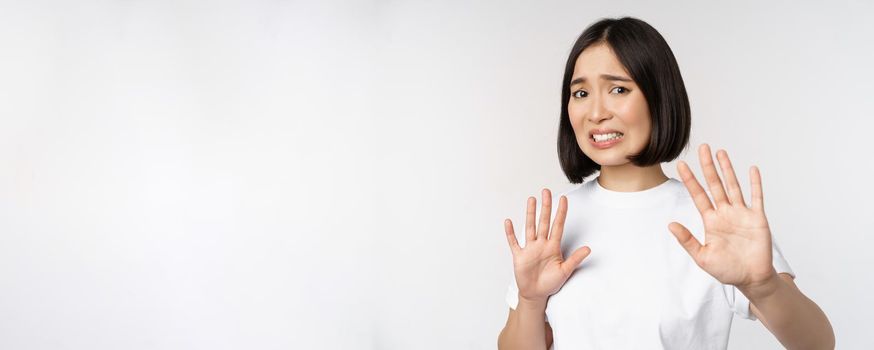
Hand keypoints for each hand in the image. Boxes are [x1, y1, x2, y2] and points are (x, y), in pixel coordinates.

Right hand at [504, 189, 591, 303]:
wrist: (536, 294)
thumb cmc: (551, 283)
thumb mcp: (565, 271)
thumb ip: (575, 259)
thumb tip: (589, 248)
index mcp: (553, 246)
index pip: (558, 225)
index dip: (561, 212)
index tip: (563, 198)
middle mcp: (541, 244)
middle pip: (544, 221)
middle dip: (545, 207)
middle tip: (546, 191)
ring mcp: (530, 249)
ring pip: (530, 227)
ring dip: (530, 214)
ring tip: (531, 200)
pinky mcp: (519, 256)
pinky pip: (514, 242)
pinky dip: (510, 233)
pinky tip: (508, 222)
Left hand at [668, 144, 776, 293]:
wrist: (751, 279)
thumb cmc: (727, 270)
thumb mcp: (702, 257)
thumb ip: (687, 241)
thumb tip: (670, 225)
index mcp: (711, 221)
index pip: (698, 195)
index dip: (690, 180)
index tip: (681, 165)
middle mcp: (725, 213)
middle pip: (715, 184)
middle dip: (708, 166)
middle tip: (703, 148)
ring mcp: (741, 214)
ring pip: (733, 186)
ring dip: (727, 169)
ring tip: (721, 152)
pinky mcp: (757, 218)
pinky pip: (757, 197)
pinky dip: (755, 183)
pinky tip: (751, 169)